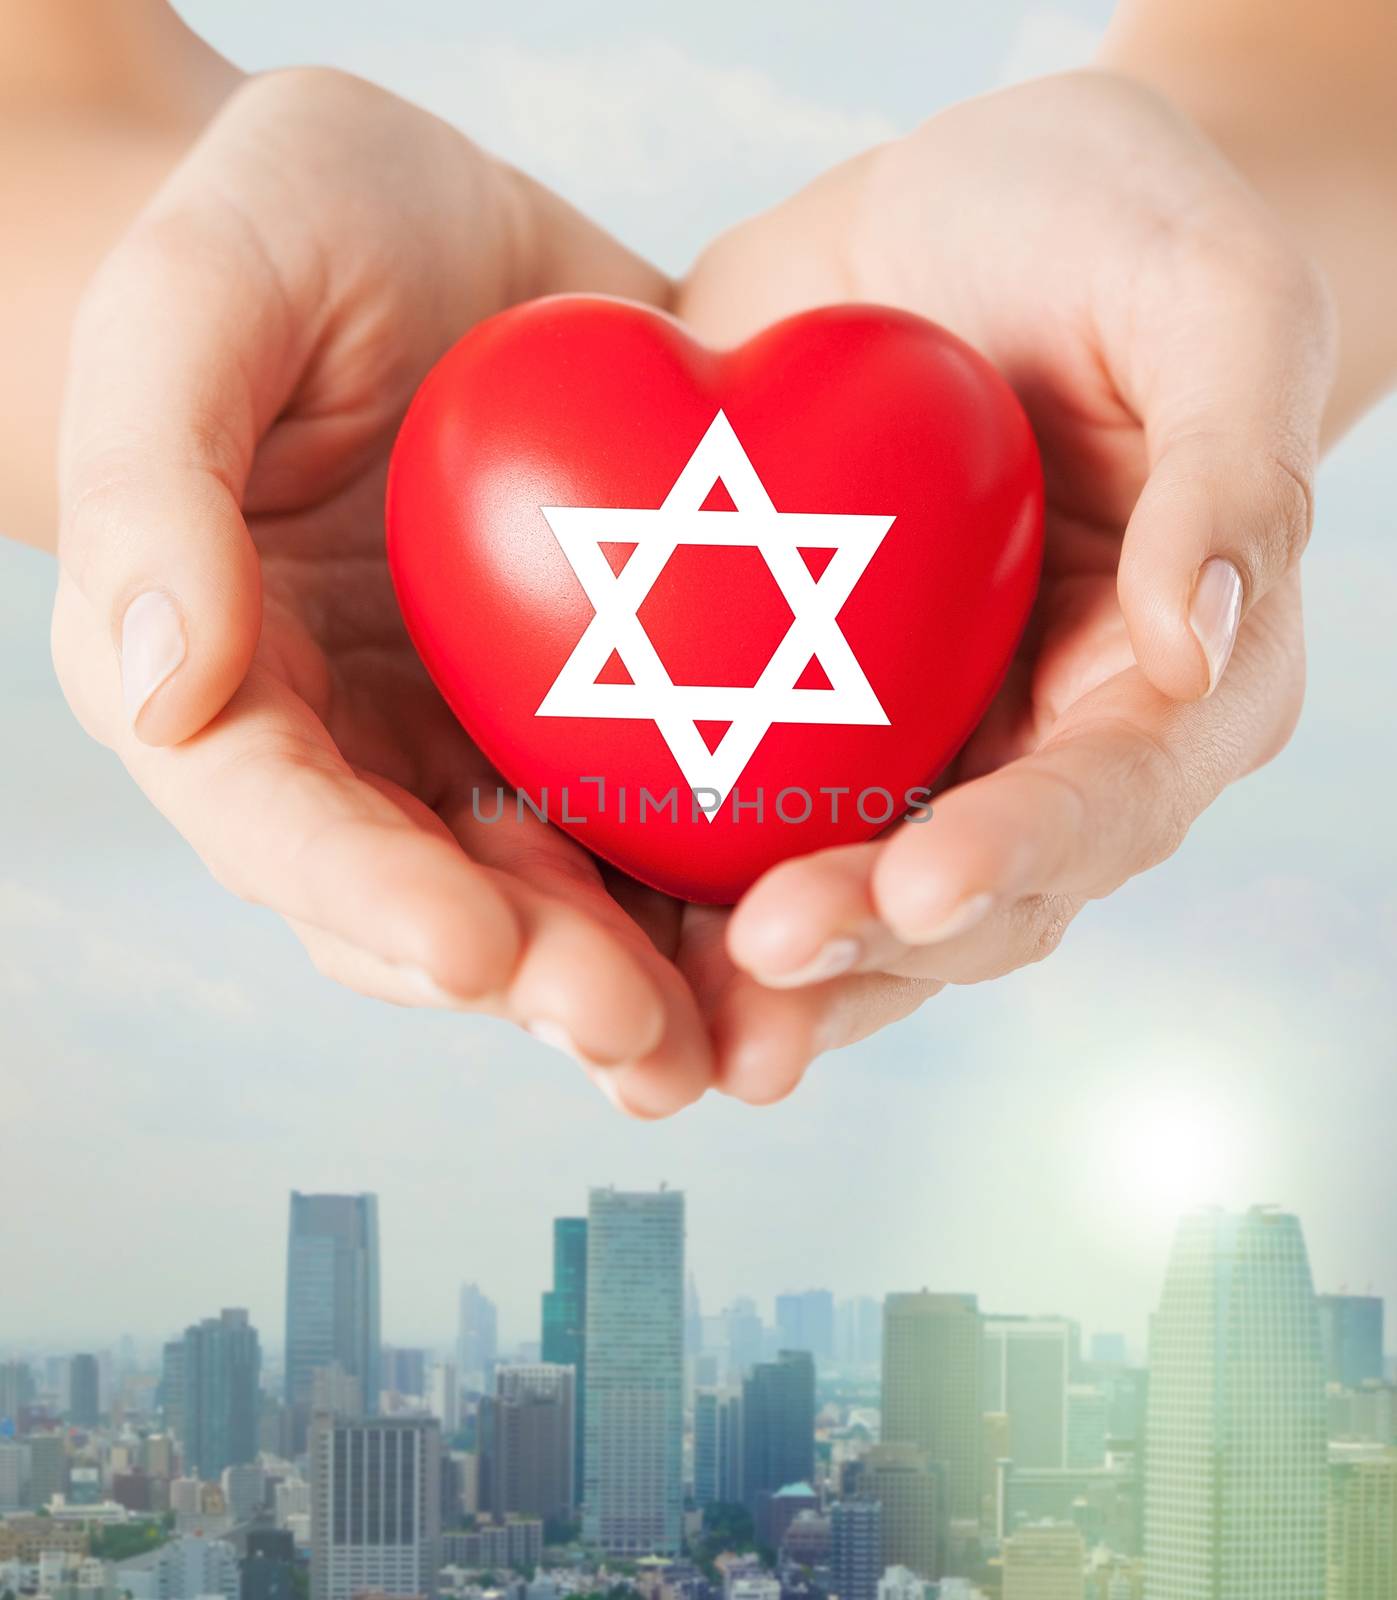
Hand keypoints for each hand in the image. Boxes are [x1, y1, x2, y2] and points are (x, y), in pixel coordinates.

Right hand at [53, 69, 720, 1111]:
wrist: (431, 214)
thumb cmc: (283, 227)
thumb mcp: (199, 297)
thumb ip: (151, 484)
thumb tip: (162, 683)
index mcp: (228, 678)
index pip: (278, 822)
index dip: (367, 898)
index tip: (470, 950)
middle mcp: (352, 739)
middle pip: (430, 896)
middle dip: (533, 977)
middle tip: (639, 1040)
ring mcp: (478, 729)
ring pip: (554, 888)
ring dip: (638, 978)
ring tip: (733, 1047)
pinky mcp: (598, 699)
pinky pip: (656, 806)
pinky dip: (720, 879)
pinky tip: (803, 923)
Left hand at [678, 71, 1334, 1082]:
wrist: (964, 217)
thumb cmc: (1113, 235)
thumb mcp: (1209, 301)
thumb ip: (1233, 469)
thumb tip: (1194, 644)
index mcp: (1163, 681)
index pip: (1106, 800)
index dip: (1017, 855)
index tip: (920, 885)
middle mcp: (1037, 745)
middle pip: (964, 894)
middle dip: (866, 944)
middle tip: (759, 966)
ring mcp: (910, 742)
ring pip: (846, 896)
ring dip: (763, 973)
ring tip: (670, 1022)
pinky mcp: (788, 708)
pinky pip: (732, 815)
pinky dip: (668, 884)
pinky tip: (592, 925)